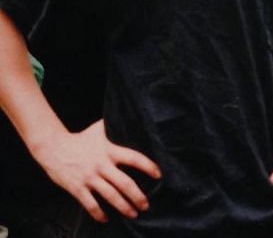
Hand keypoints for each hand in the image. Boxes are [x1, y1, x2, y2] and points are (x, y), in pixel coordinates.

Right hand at [31, 119, 160, 222]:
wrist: (53, 147)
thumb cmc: (79, 138)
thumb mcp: (99, 129)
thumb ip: (114, 125)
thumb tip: (130, 114)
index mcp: (110, 151)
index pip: (134, 158)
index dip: (148, 166)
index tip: (159, 175)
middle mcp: (101, 165)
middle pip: (124, 183)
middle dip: (137, 196)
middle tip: (146, 205)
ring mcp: (89, 177)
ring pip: (110, 196)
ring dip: (123, 207)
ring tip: (133, 214)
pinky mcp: (77, 187)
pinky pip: (90, 204)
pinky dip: (98, 213)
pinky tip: (105, 219)